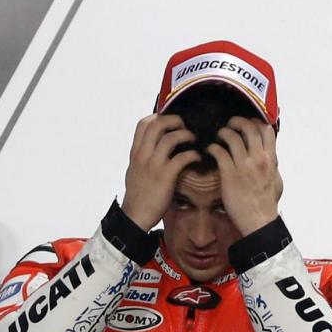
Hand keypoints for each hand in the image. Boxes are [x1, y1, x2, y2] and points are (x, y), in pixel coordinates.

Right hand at [121, 114, 200, 230]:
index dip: (159, 116)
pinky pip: (182, 158)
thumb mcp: (134, 170)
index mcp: (136, 152)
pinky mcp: (165, 176)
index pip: (143, 123)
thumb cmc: (138, 194)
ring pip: (171, 138)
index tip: (170, 121)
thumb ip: (143, 155)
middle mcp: (143, 155)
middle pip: (158, 124)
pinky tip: (197, 158)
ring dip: (186, 135)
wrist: (135, 215)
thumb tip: (153, 145)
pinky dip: (193, 154)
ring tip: (194, 140)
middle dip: (175, 121)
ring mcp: (154, 165)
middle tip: (185, 127)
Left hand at [205, 116, 282, 235]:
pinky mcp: (229, 174)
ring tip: (218, 136)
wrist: (258, 220)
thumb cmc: (267, 203)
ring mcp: (243, 166)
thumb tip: (270, 155)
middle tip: (229, 124)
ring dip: (223, 133)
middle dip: (237, 122)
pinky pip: (219, 152)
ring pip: (232, 137)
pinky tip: (210, 150)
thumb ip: (272, 165)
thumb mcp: (277, 180)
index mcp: (271, 159)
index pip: (266, 130)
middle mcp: (258, 159)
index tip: (247, 123)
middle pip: (248, 127)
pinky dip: (212, 147)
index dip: (255, 122)